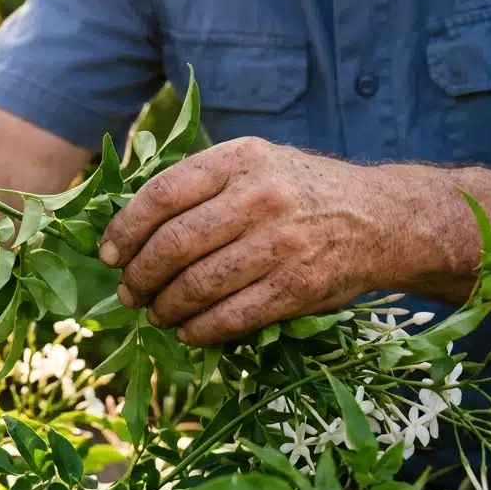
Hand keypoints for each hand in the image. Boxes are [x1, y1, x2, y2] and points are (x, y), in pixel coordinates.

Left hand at [98, 137, 406, 345]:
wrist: (381, 218)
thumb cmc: (297, 190)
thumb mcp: (252, 164)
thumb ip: (198, 184)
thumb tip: (126, 224)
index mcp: (239, 159)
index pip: (162, 194)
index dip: (126, 229)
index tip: (109, 254)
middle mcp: (260, 196)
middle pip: (174, 244)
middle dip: (140, 275)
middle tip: (127, 292)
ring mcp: (282, 243)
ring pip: (199, 284)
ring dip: (165, 306)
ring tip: (155, 312)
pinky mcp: (299, 286)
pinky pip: (232, 316)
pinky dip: (200, 330)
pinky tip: (187, 330)